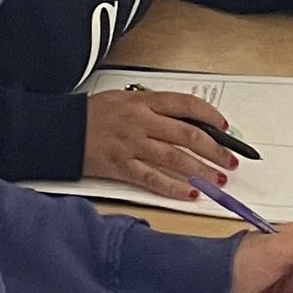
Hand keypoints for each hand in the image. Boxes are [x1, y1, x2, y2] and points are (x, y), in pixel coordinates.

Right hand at [83, 88, 235, 194]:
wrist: (61, 130)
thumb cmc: (94, 114)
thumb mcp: (126, 99)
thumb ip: (155, 108)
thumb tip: (188, 122)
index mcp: (144, 102)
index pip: (186, 105)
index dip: (210, 116)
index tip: (225, 128)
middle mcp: (141, 122)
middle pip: (187, 135)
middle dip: (214, 150)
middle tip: (230, 161)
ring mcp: (132, 146)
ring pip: (175, 159)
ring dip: (201, 171)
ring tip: (218, 180)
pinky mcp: (121, 167)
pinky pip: (153, 180)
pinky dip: (173, 188)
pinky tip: (190, 193)